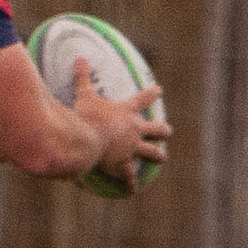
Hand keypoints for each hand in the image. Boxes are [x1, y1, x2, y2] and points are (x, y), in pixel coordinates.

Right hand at [71, 59, 171, 193]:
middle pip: (157, 130)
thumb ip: (83, 77)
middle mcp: (134, 131)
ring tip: (163, 158)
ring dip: (158, 156)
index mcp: (127, 113)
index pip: (144, 99)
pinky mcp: (123, 164)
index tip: (158, 90)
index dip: (152, 93)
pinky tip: (133, 189)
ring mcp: (131, 148)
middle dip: (163, 131)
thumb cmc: (86, 117)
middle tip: (167, 132)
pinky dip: (131, 182)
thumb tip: (79, 58)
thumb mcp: (84, 95)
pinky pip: (129, 175)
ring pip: (151, 152)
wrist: (86, 141)